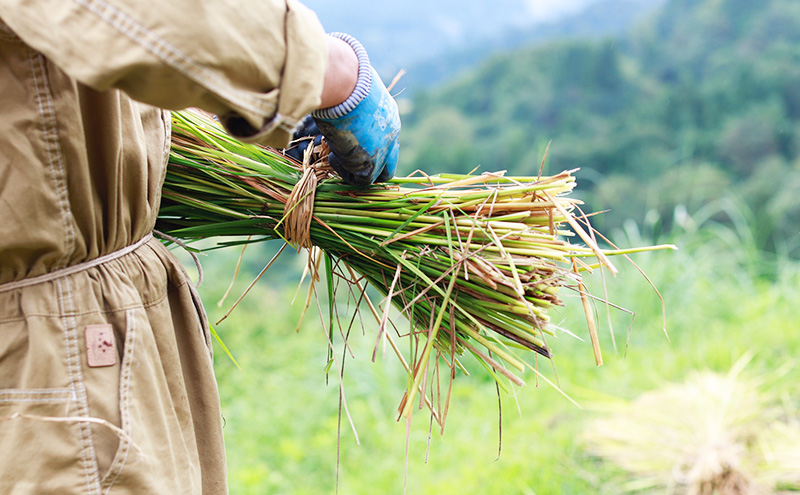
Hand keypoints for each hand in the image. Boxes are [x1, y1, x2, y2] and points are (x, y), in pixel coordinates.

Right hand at [311, 33, 399, 186]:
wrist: (346, 86)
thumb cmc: (344, 80)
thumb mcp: (353, 90)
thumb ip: (352, 100)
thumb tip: (337, 94)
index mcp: (389, 115)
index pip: (387, 140)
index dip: (372, 145)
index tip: (354, 143)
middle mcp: (392, 135)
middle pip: (389, 164)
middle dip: (371, 167)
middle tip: (348, 161)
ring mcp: (383, 151)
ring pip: (374, 174)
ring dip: (354, 169)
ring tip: (335, 153)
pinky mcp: (371, 163)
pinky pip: (361, 180)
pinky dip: (345, 172)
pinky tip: (332, 156)